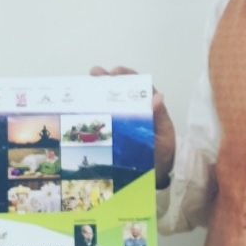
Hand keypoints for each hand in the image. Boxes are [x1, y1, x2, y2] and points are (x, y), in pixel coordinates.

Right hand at [90, 66, 176, 185]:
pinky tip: (80, 107)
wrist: (157, 172)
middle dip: (106, 79)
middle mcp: (133, 110)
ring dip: (96, 90)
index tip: (115, 72)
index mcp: (147, 107)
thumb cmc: (163, 151)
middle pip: (120, 90)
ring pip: (109, 101)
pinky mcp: (112, 132)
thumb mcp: (165, 134)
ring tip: (86, 83)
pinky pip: (102, 118)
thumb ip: (161, 117)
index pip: (137, 86)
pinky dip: (91, 111)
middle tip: (95, 73)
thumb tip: (157, 97)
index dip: (126, 76)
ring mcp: (122, 120)